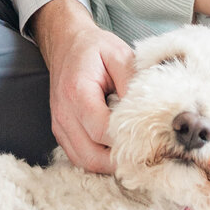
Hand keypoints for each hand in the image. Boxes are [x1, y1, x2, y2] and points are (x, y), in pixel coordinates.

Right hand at [33, 0, 133, 175]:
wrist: (66, 44)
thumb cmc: (95, 49)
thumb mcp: (119, 54)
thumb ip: (132, 82)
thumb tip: (146, 112)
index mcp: (77, 92)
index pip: (101, 130)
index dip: (126, 141)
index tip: (149, 140)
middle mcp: (63, 113)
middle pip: (91, 155)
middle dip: (120, 161)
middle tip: (146, 157)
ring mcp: (59, 125)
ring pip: (84, 162)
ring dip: (108, 165)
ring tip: (133, 157)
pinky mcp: (61, 132)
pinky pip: (79, 157)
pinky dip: (98, 161)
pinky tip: (116, 152)